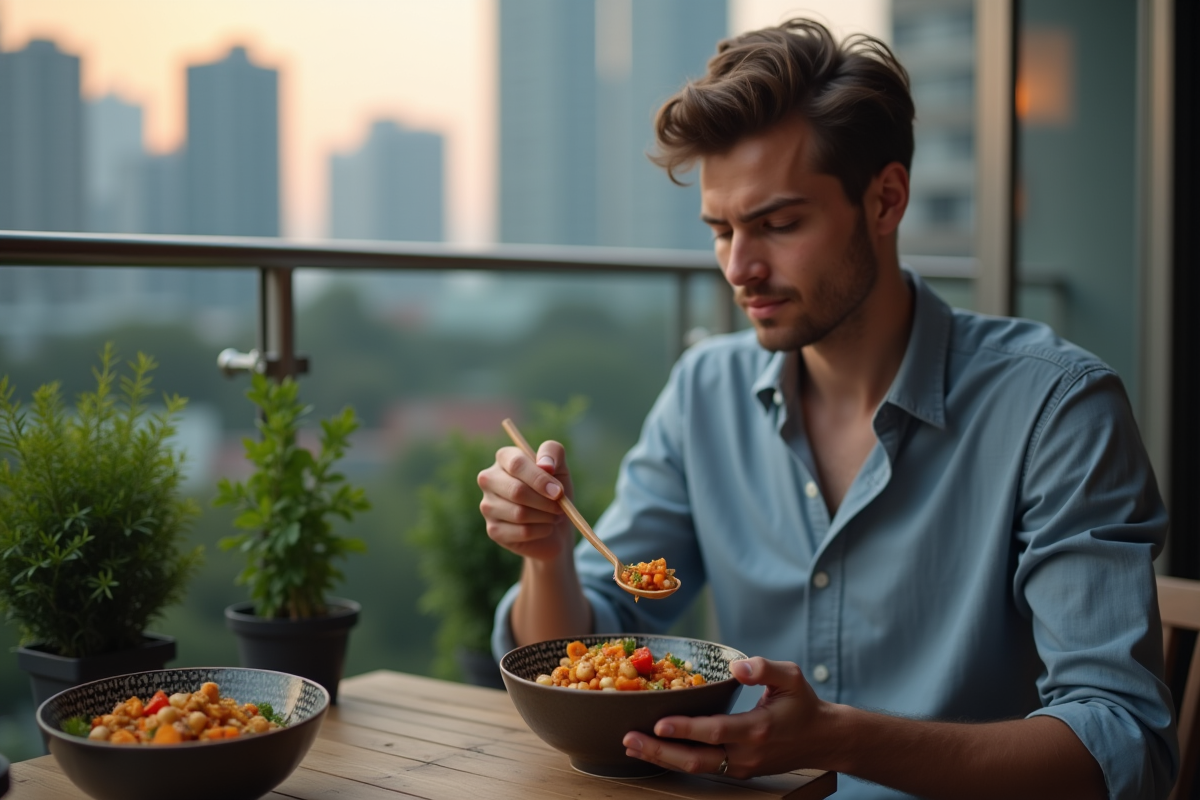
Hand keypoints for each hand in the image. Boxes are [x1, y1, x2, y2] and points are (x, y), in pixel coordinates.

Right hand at [477, 439, 575, 560]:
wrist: (555, 524)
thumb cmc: (553, 489)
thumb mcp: (560, 466)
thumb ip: (553, 453)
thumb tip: (545, 465)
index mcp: (504, 458)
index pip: (516, 464)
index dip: (539, 478)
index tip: (558, 491)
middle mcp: (489, 480)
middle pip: (516, 490)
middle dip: (545, 501)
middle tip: (560, 507)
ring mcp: (487, 506)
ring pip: (519, 513)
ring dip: (545, 517)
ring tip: (554, 515)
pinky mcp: (493, 530)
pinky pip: (521, 532)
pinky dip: (541, 531)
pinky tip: (545, 527)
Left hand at [623, 657, 830, 778]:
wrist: (823, 740)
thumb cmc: (804, 704)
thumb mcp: (791, 677)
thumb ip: (764, 668)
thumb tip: (738, 666)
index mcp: (757, 728)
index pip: (715, 731)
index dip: (685, 729)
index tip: (659, 722)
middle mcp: (746, 753)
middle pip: (696, 759)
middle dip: (660, 750)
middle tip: (629, 739)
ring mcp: (741, 767)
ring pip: (695, 767)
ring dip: (662, 758)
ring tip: (632, 746)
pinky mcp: (737, 771)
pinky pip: (702, 767)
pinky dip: (676, 760)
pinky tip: (655, 750)